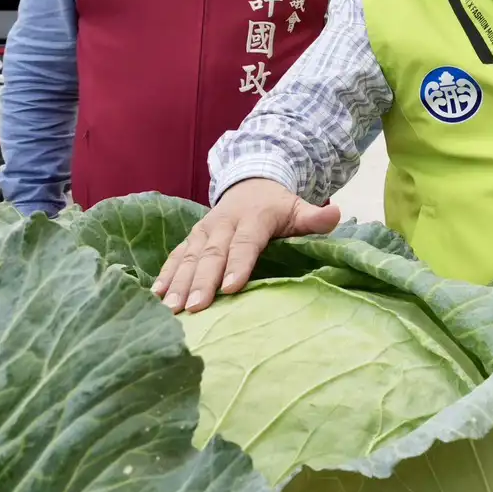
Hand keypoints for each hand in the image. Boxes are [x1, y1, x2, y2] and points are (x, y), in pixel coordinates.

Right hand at [152, 178, 341, 313]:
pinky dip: (165, 275)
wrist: (251, 182)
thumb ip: (314, 218)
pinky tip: (156, 296)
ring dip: (179, 283)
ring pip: (189, 258)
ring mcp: (204, 231)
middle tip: (195, 308)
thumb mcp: (298, 208)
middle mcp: (223, 224)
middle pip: (212, 254)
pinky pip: (175, 257)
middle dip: (202, 282)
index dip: (238, 265)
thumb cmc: (279, 206)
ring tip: (172, 309)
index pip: (245, 243)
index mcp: (253, 218)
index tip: (231, 288)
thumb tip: (336, 213)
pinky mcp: (191, 238)